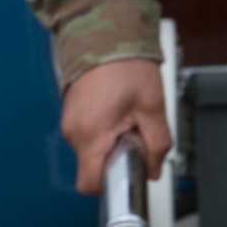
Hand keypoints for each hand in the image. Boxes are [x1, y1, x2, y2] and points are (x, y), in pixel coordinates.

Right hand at [61, 58, 169, 194]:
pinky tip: (114, 114)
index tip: (125, 177)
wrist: (104, 39)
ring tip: (124, 120)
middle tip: (133, 137)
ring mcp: (69, 126)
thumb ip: (157, 143)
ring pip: (90, 153)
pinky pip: (86, 138)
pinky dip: (101, 134)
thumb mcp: (153, 106)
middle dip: (114, 160)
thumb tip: (154, 168)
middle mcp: (74, 133)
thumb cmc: (126, 67)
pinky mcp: (70, 119)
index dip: (109, 187)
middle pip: (92, 167)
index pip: (90, 183)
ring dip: (108, 146)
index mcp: (93, 134)